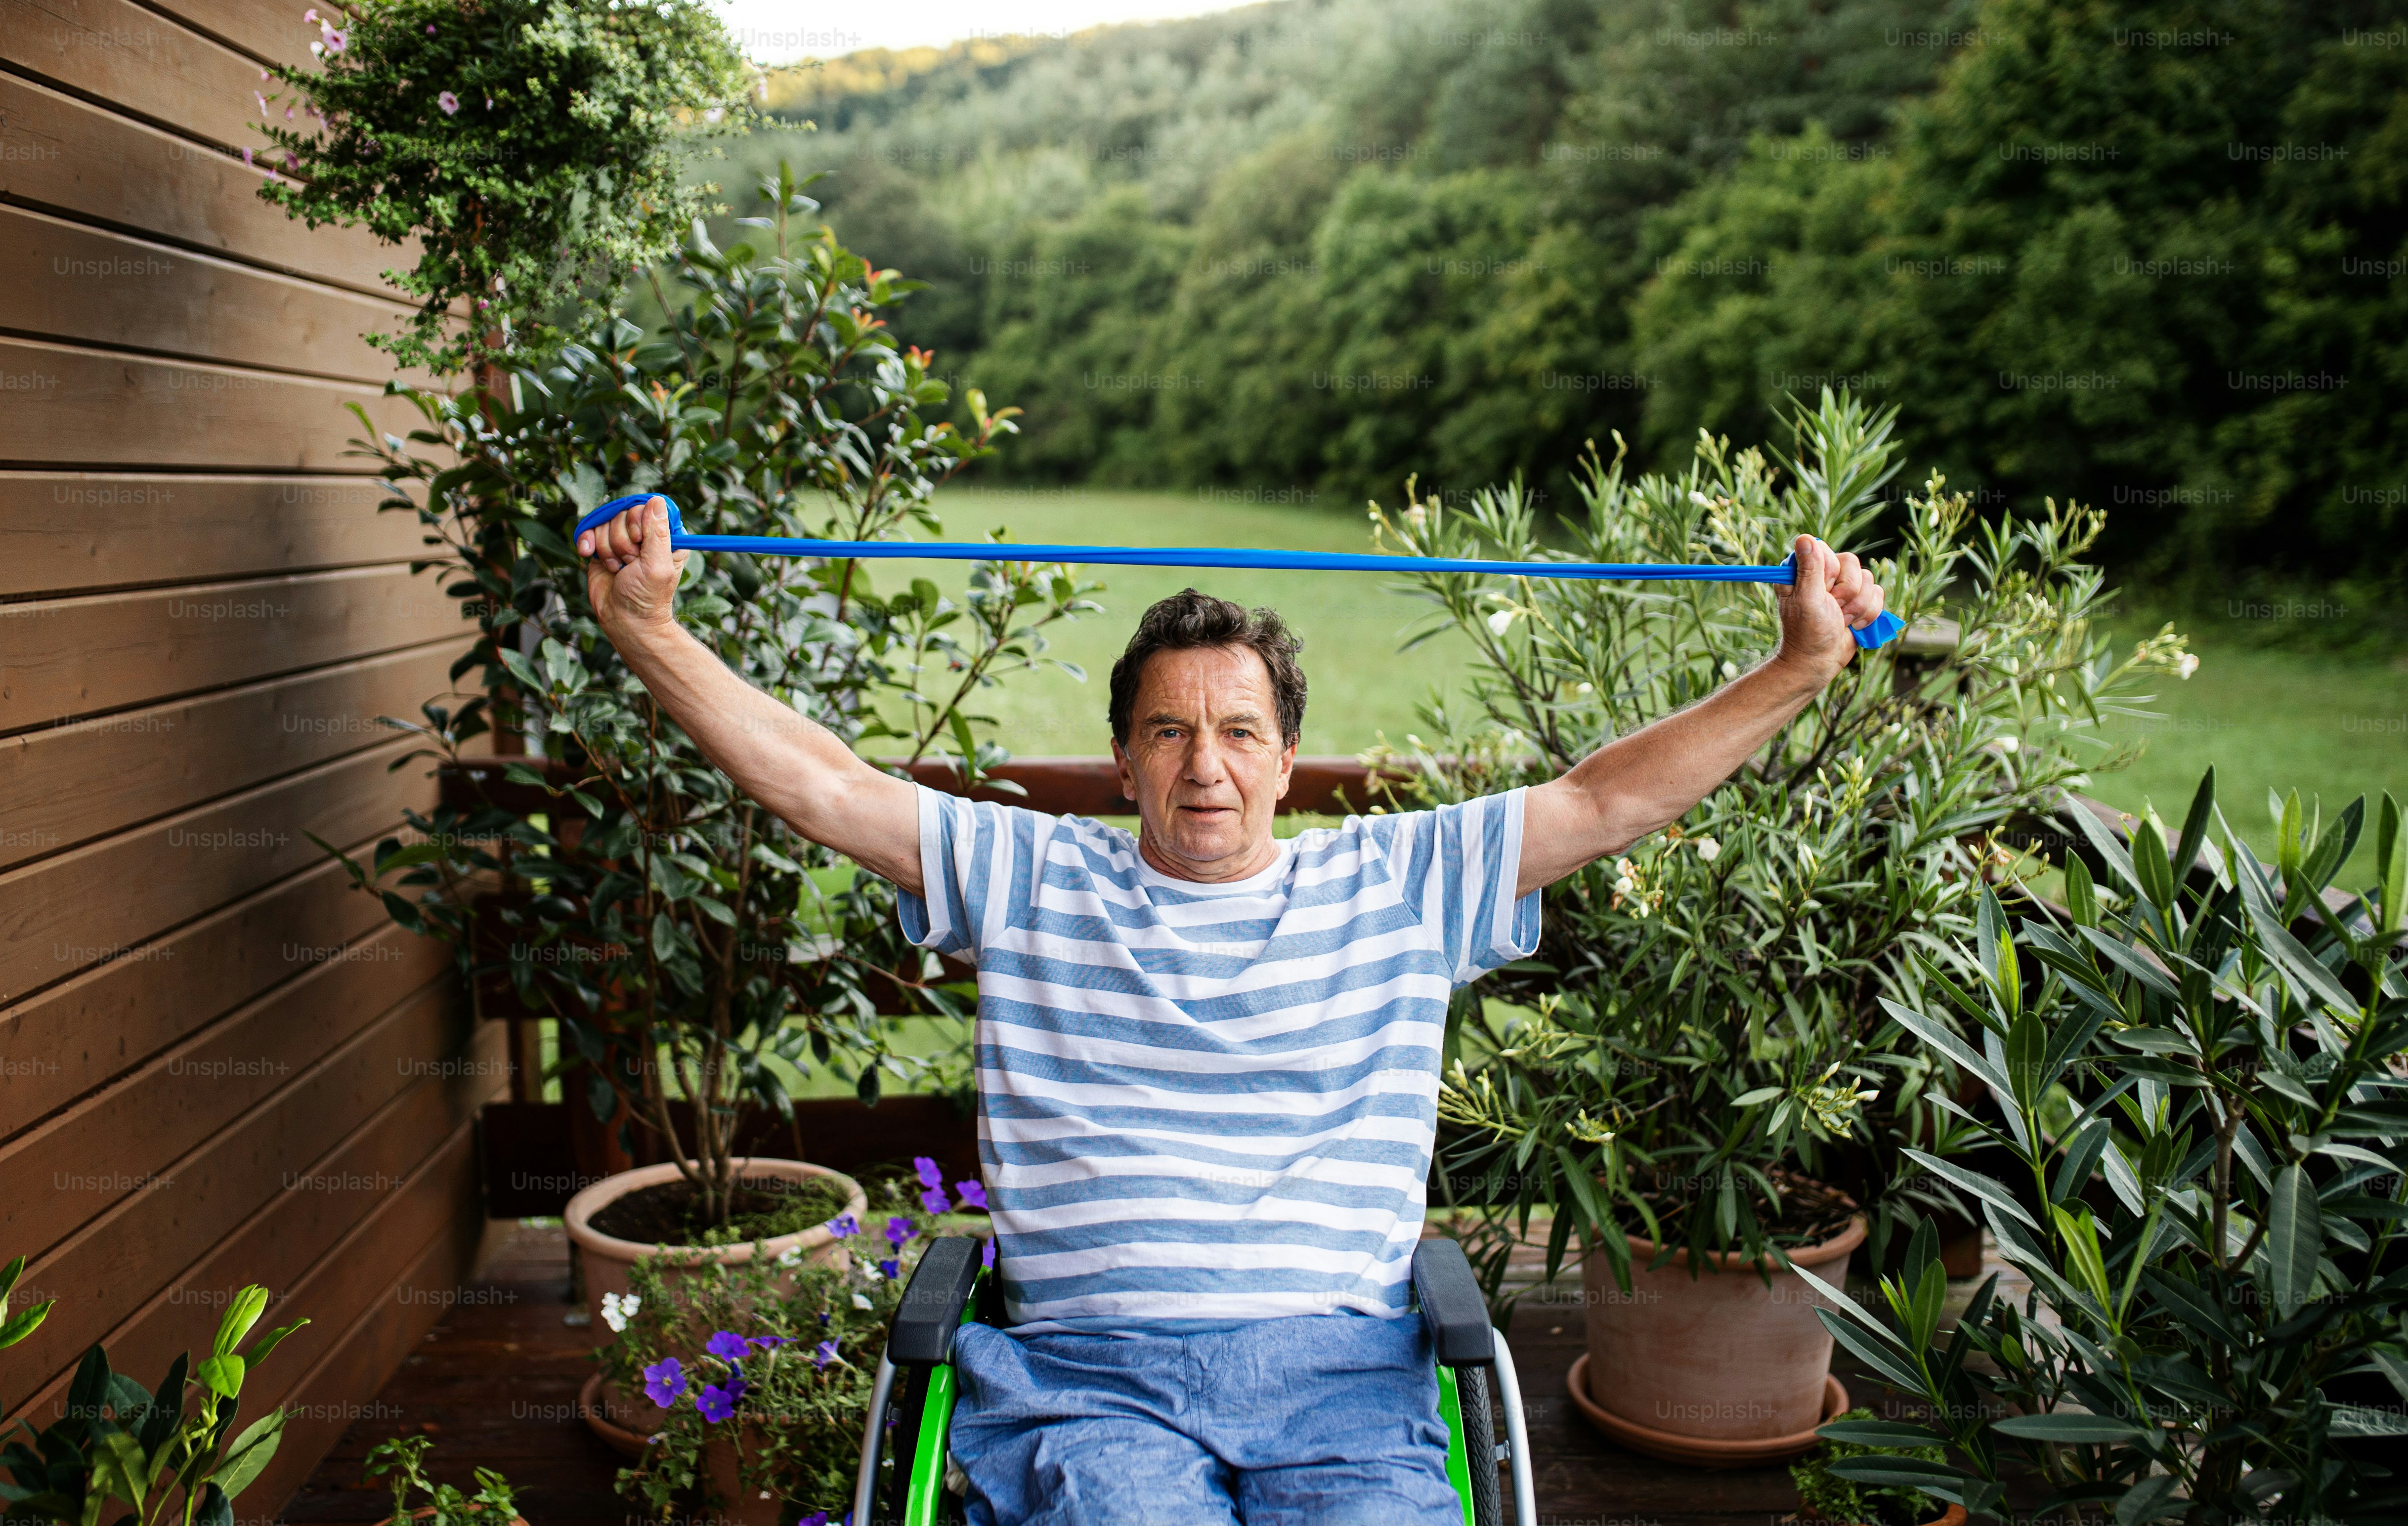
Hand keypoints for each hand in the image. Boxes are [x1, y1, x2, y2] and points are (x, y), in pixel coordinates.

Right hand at [577, 496, 687, 637]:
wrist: (624, 620)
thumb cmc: (647, 597)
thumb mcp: (658, 564)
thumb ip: (657, 532)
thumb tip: (656, 500)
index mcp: (666, 536)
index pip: (648, 507)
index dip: (638, 522)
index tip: (640, 543)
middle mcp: (644, 535)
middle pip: (624, 513)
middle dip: (623, 541)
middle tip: (630, 563)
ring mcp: (622, 540)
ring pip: (606, 523)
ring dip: (608, 549)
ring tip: (619, 569)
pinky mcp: (603, 548)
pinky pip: (590, 531)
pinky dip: (588, 542)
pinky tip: (589, 554)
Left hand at [1772, 534, 1884, 682]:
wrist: (1819, 661)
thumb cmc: (1807, 632)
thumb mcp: (1807, 599)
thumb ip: (1809, 569)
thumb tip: (1805, 538)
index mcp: (1804, 570)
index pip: (1826, 550)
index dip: (1830, 573)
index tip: (1823, 592)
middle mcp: (1823, 574)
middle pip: (1852, 562)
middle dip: (1846, 592)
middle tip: (1832, 609)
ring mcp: (1843, 587)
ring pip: (1868, 579)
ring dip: (1858, 606)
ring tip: (1841, 620)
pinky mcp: (1859, 600)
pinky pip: (1878, 594)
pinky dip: (1869, 613)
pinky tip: (1853, 625)